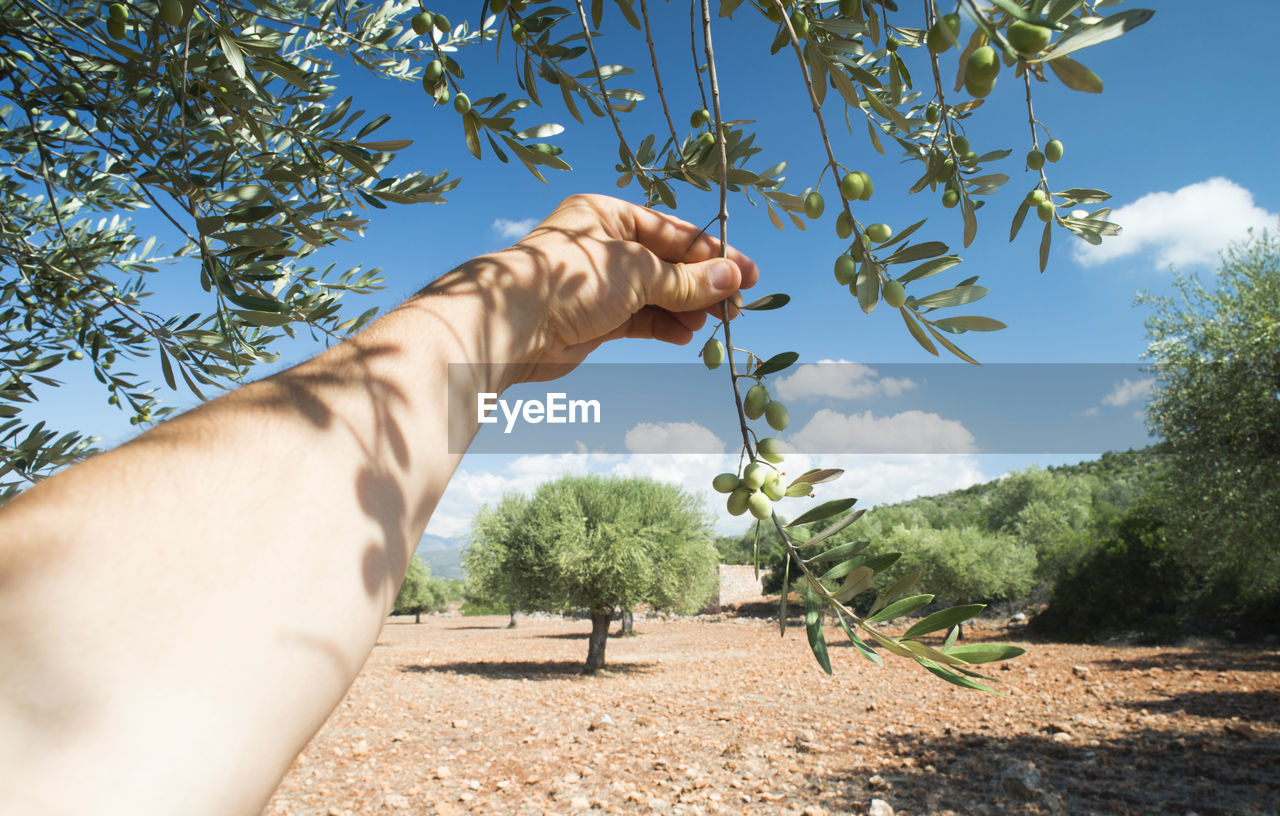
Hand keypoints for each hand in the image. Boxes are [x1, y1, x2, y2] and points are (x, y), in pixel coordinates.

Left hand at [422, 194, 759, 381]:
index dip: (713, 252)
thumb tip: (732, 279)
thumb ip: (686, 279)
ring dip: (687, 308)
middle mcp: (602, 245)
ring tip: (716, 322)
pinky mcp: (594, 320)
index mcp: (606, 214)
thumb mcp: (638, 271)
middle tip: (738, 304)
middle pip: (666, 263)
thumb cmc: (570, 279)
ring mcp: (598, 285)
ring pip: (656, 294)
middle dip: (703, 284)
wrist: (514, 325)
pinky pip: (640, 320)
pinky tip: (688, 335)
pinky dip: (665, 326)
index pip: (672, 230)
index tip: (749, 274)